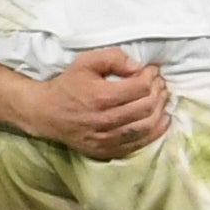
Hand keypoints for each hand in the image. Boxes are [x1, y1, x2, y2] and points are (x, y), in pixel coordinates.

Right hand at [31, 48, 169, 158]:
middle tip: (160, 83)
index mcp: (100, 96)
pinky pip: (138, 144)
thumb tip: (138, 66)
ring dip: (160, 110)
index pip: (140, 87)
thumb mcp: (85, 62)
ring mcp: (106, 139)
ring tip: (162, 98)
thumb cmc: (68, 85)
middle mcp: (105, 120)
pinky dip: (155, 132)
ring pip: (146, 126)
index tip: (152, 70)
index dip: (151, 77)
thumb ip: (113, 58)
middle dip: (158, 92)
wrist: (46, 113)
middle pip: (146, 106)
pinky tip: (162, 120)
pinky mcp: (107, 151)